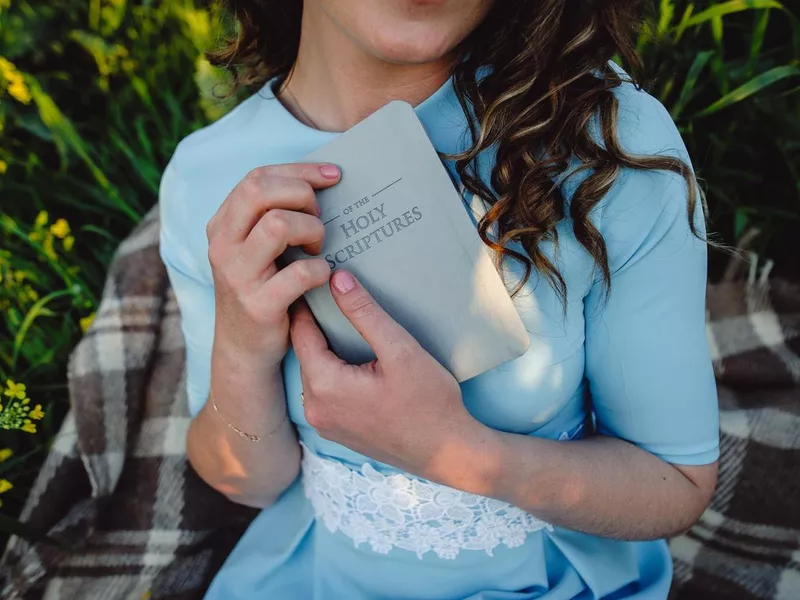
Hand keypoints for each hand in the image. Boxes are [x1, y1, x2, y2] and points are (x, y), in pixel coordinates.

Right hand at [206, 163, 339, 369]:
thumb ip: (272, 215)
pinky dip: (320, 271)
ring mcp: (237, 276)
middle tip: (318, 218)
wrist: (245, 348)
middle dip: (301, 195)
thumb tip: (322, 180)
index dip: (299, 171)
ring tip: (317, 248)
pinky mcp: (258, 305)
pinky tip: (322, 276)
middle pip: (260, 191)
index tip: (332, 176)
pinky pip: (299, 274)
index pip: (257, 177)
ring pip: (277, 225)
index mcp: (222, 225)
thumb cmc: (262, 287)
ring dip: (311, 230)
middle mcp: (222, 246)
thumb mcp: (255, 248)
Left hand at [290, 270, 486, 480]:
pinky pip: (327, 392)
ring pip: (316, 372)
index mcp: (324, 386)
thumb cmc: (430, 404)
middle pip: (307, 353)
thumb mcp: (399, 350)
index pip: (301, 332)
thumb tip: (337, 280)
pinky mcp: (339, 432)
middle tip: (327, 293)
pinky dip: (334, 371)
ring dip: (326, 348)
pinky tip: (354, 357)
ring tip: (342, 320)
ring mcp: (326, 424)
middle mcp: (315, 409)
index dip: (306, 304)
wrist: (449, 454)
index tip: (311, 279)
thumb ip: (364, 313)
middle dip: (316, 324)